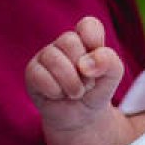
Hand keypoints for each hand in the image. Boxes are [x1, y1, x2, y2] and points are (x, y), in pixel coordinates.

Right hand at [25, 16, 124, 131]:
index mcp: (84, 38)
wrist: (82, 119)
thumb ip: (109, 63)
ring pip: (54, 59)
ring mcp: (45, 56)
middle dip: (83, 70)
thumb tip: (86, 63)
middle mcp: (63, 43)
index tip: (98, 59)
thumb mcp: (112, 77)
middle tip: (87, 84)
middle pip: (69, 42)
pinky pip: (41, 77)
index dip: (94, 40)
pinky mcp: (32, 72)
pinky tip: (58, 95)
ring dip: (71, 84)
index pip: (88, 25)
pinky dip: (56, 91)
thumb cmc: (96, 92)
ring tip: (76, 93)